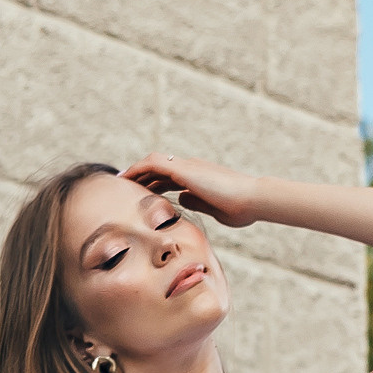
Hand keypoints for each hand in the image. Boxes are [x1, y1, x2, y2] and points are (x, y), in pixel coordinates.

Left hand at [121, 151, 264, 230]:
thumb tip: (180, 200)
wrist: (253, 199)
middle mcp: (191, 168)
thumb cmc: (241, 208)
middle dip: (141, 177)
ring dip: (135, 171)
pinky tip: (125, 178)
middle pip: (159, 169)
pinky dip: (138, 169)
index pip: (170, 179)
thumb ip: (197, 203)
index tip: (139, 195)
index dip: (153, 185)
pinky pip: (153, 163)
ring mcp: (188, 166)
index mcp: (198, 178)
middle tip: (122, 187)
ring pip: (153, 163)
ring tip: (119, 181)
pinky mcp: (184, 169)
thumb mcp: (214, 209)